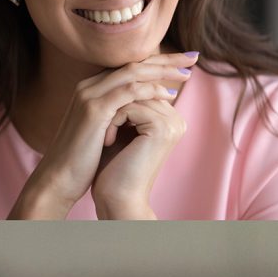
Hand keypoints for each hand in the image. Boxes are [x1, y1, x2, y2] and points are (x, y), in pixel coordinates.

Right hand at [11, 54, 194, 218]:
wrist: (59, 179)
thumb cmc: (82, 162)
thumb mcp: (103, 132)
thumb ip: (119, 116)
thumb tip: (145, 112)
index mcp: (92, 90)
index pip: (129, 68)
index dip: (157, 63)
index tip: (183, 63)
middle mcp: (89, 86)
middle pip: (134, 64)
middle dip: (166, 59)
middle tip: (193, 57)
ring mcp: (90, 96)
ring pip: (133, 72)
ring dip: (162, 72)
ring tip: (185, 75)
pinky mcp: (94, 109)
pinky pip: (128, 91)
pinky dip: (150, 90)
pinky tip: (167, 95)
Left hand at [89, 92, 187, 219]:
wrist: (117, 199)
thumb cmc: (113, 169)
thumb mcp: (120, 129)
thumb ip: (124, 104)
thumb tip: (115, 76)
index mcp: (169, 118)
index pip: (141, 89)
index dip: (117, 98)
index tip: (104, 123)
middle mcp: (175, 118)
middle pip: (139, 88)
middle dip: (115, 104)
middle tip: (101, 127)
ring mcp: (172, 122)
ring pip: (133, 95)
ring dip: (112, 114)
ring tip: (105, 138)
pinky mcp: (162, 127)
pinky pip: (131, 106)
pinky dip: (113, 121)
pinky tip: (108, 141)